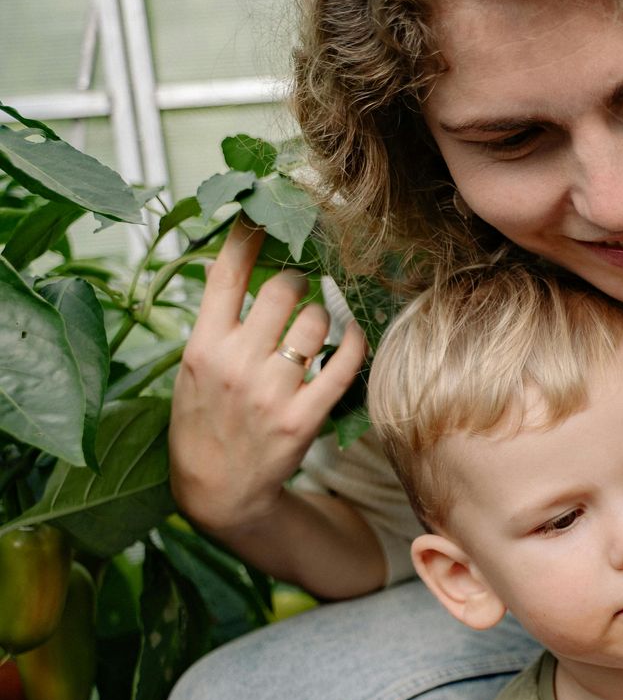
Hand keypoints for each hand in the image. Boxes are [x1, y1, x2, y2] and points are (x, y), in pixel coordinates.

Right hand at [168, 221, 366, 535]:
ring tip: (317, 322)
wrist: (218, 489)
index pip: (226, 274)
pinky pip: (343, 364)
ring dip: (325, 313)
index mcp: (202, 345)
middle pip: (282, 289)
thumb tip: (229, 262)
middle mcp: (236, 363)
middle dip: (298, 278)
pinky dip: (353, 342)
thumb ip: (216, 319)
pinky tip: (352, 335)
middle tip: (301, 282)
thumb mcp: (193, 367)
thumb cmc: (205, 419)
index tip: (263, 210)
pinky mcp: (305, 417)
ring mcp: (272, 391)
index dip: (248, 235)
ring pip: (316, 321)